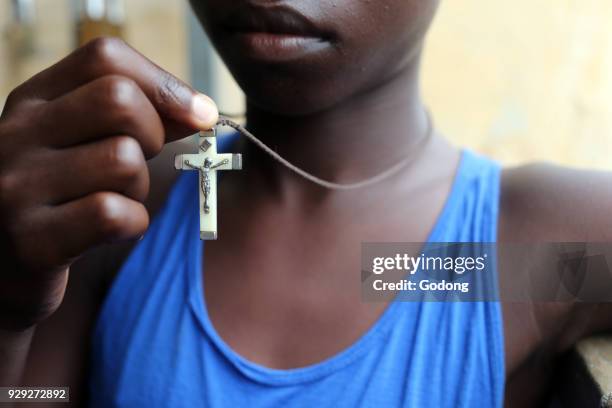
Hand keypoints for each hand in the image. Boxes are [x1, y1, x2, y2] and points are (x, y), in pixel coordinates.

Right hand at [0, 37, 217, 329]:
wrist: (0, 266)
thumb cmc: (59, 195)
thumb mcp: (78, 140)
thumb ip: (132, 115)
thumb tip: (202, 111)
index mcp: (32, 100)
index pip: (106, 57)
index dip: (165, 85)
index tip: (197, 115)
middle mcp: (16, 134)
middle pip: (119, 100)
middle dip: (155, 134)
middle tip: (142, 162)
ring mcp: (18, 187)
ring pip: (125, 160)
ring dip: (139, 187)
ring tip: (113, 198)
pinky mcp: (32, 241)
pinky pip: (116, 214)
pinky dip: (132, 223)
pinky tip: (108, 230)